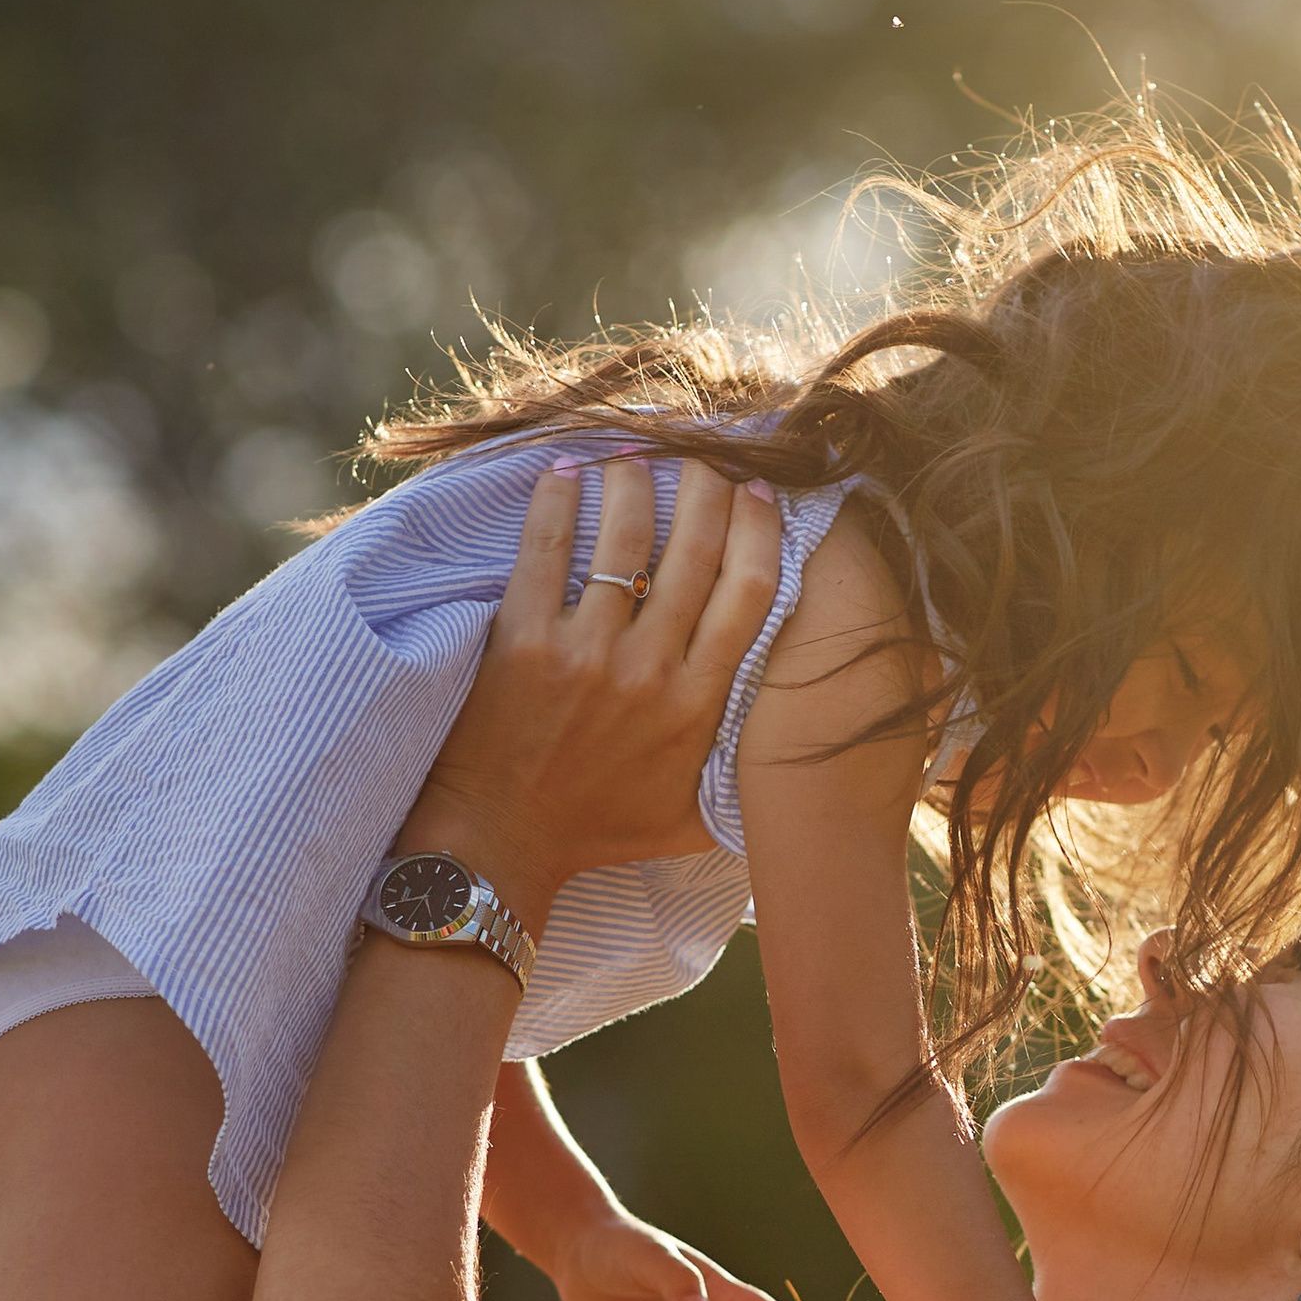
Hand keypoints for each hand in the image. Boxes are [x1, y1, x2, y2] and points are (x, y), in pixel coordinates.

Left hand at [401, 453, 782, 911]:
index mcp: (699, 707)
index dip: (760, 531)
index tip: (758, 495)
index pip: (749, 594)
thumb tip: (797, 739)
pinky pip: (547, 550)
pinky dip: (558, 502)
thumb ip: (744, 775)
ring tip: (633, 456)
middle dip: (706, 487)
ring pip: (626, 537)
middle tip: (701, 457)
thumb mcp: (692, 817)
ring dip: (635, 481)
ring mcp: (586, 654)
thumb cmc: (599, 830)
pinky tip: (566, 472)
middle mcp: (651, 673)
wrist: (503, 845)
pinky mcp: (523, 641)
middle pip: (696, 551)